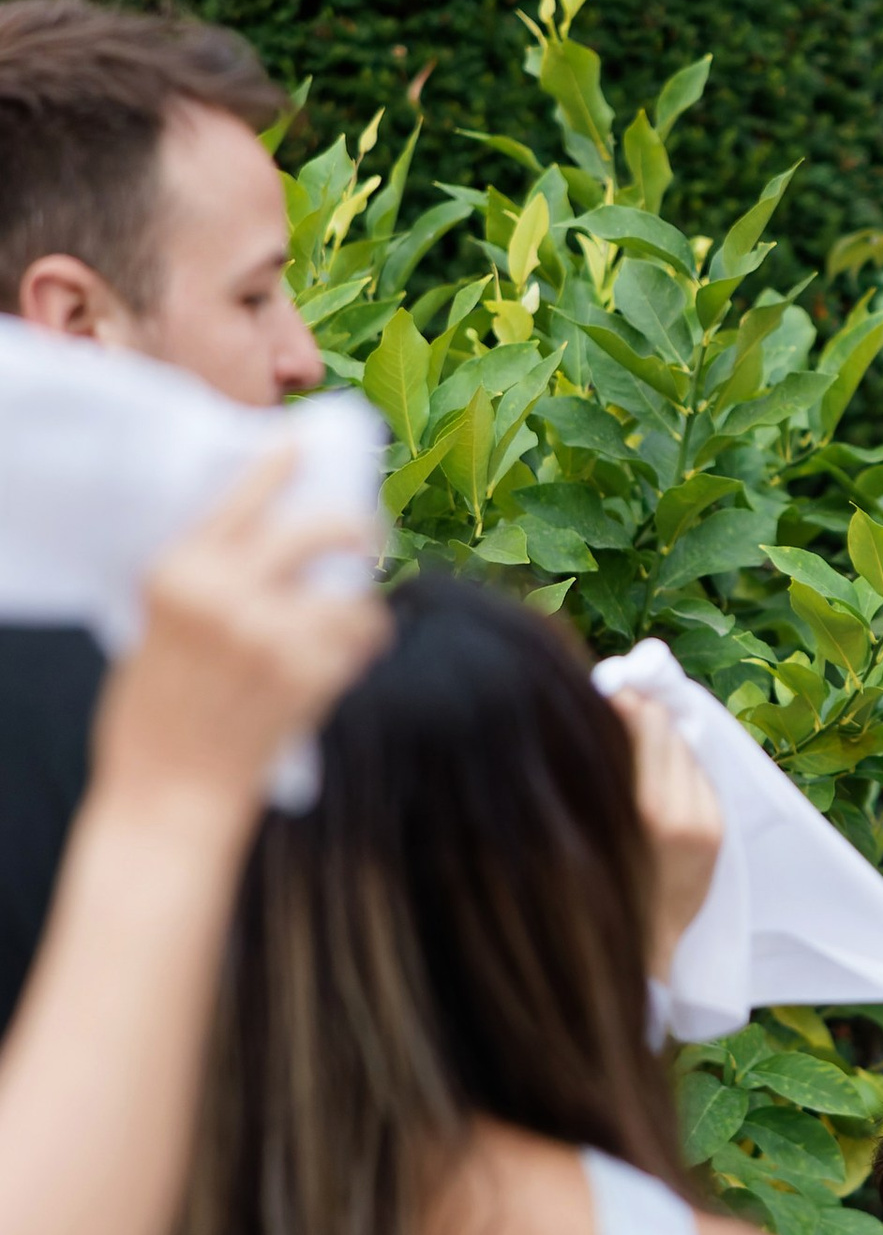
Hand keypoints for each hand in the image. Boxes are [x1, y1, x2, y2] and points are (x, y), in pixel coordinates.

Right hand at [94, 450, 385, 825]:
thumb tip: (273, 544)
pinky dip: (360, 647)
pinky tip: (348, 657)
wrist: (169, 791)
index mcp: (181, 571)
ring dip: (360, 609)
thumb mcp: (160, 626)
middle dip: (357, 527)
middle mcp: (226, 594)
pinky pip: (359, 643)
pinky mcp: (308, 679)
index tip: (305, 444)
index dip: (281, 464)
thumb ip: (207, 582)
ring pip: (354, 595)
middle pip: (319, 529)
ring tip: (351, 623)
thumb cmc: (159, 710)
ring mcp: (270, 636)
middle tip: (369, 539)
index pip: (244, 496)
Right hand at [607, 682, 723, 976]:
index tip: (606, 689)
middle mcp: (670, 809)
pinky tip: (657, 782)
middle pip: (661, 726)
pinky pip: (699, 776)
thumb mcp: (574, 829)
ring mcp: (698, 819)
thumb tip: (601, 709)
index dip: (620, 697)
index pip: (635, 719)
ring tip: (635, 752)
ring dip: (662, 741)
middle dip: (641, 714)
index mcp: (632, 807)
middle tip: (619, 710)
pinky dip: (679, 769)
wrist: (634, 952)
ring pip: (683, 747)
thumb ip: (587, 771)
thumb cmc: (590, 891)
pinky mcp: (714, 831)